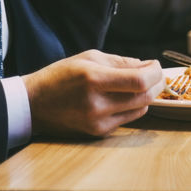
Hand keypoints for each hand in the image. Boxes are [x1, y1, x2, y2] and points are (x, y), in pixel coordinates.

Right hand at [23, 49, 163, 137]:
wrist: (34, 104)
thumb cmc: (59, 76)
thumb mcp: (87, 58)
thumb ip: (119, 62)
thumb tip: (146, 65)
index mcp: (93, 79)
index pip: (138, 81)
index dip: (154, 72)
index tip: (155, 65)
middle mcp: (97, 104)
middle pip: (144, 97)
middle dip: (156, 83)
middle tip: (156, 74)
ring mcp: (98, 122)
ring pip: (140, 109)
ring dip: (147, 95)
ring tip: (142, 83)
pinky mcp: (98, 132)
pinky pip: (127, 119)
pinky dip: (133, 106)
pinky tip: (126, 96)